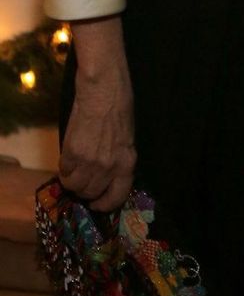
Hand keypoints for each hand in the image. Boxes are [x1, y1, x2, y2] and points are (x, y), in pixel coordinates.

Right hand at [59, 17, 135, 211]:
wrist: (102, 90)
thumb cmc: (119, 108)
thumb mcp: (126, 138)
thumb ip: (117, 159)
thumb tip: (105, 176)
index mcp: (127, 162)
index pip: (117, 196)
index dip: (105, 204)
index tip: (97, 204)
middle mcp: (109, 167)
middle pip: (91, 193)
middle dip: (86, 190)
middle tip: (82, 179)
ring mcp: (90, 162)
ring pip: (75, 186)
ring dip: (72, 181)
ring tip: (74, 169)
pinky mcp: (72, 153)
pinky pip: (63, 172)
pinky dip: (64, 169)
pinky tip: (68, 158)